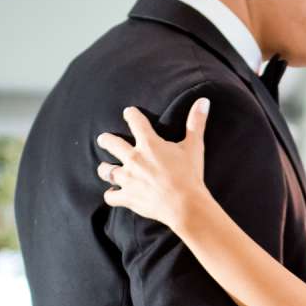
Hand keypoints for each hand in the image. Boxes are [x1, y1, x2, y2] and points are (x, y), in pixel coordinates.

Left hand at [98, 98, 209, 232]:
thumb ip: (196, 123)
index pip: (135, 122)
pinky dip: (111, 195)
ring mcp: (128, 179)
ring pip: (106, 171)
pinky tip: (113, 193)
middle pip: (111, 144)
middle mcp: (133, 159)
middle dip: (105, 140)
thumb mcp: (195, 147)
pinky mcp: (128, 197)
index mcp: (149, 144)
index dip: (131, 115)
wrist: (184, 205)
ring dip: (104, 169)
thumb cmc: (190, 175)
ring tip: (104, 168)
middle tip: (103, 139)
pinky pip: (111, 196)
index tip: (128, 112)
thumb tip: (203, 101)